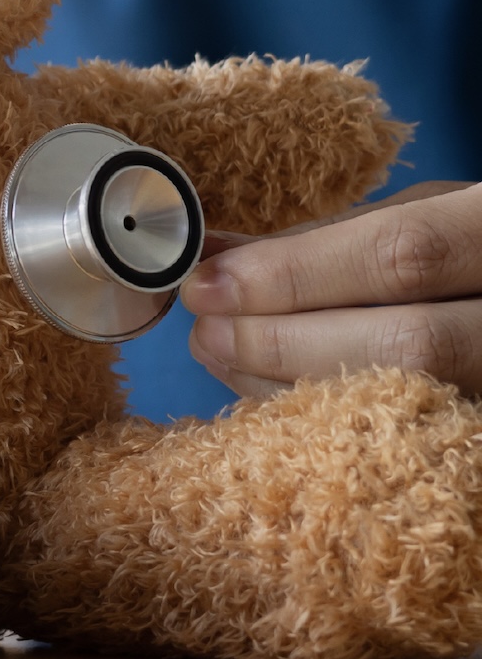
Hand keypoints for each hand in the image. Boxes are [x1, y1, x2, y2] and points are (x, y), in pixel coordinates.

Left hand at [183, 181, 481, 396]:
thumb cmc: (480, 249)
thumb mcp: (432, 215)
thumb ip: (329, 238)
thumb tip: (213, 255)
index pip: (402, 255)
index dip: (295, 274)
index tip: (207, 283)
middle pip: (407, 345)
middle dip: (284, 339)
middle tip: (204, 330)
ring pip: (409, 406)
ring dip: (293, 385)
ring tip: (222, 357)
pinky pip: (413, 442)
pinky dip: (331, 423)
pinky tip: (277, 399)